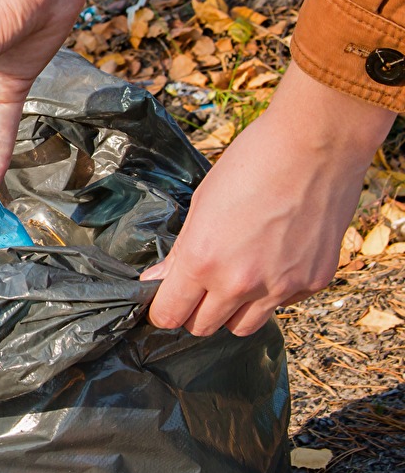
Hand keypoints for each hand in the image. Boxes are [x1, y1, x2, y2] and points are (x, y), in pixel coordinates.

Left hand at [141, 64, 395, 335]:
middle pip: (204, 327)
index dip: (164, 310)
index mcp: (202, 261)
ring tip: (235, 278)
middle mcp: (240, 283)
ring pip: (243, 327)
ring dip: (232, 311)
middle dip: (195, 312)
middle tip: (197, 289)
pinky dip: (273, 292)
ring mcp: (281, 287)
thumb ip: (180, 252)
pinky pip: (282, 305)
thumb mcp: (202, 204)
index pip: (171, 315)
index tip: (165, 302)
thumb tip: (157, 281)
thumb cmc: (251, 164)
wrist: (314, 146)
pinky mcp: (313, 283)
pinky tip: (274, 258)